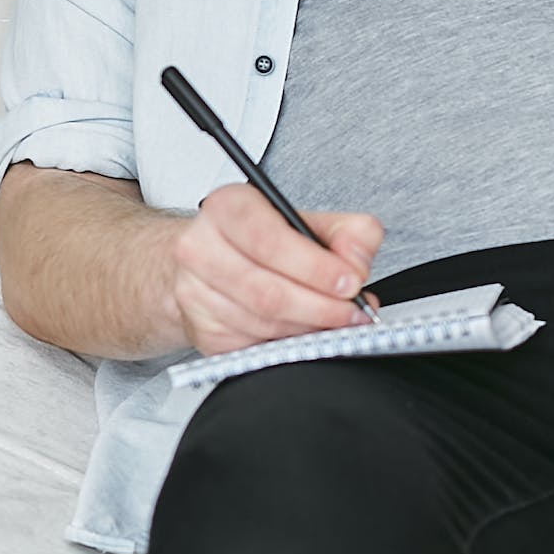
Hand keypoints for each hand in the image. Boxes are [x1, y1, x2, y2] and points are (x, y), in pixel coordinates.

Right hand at [164, 183, 383, 357]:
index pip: (270, 241)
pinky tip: (305, 329)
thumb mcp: (309, 220)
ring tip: (336, 321)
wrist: (212, 260)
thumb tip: (358, 265)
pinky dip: (290, 343)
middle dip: (322, 307)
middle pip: (267, 292)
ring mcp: (195, 293)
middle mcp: (201, 248)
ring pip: (264, 323)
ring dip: (309, 328)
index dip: (315, 267)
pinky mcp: (203, 331)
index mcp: (228, 207)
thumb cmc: (263, 239)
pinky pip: (255, 346)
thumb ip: (349, 232)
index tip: (351, 283)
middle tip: (353, 312)